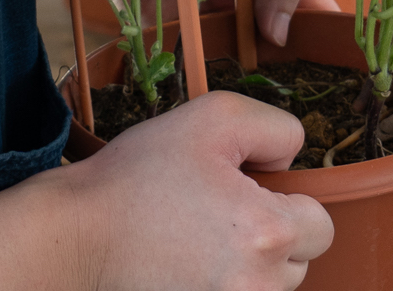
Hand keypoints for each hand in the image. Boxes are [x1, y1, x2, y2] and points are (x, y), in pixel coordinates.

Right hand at [50, 90, 334, 290]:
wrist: (73, 239)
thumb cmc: (136, 179)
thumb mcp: (210, 118)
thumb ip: (274, 128)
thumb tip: (291, 160)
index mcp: (268, 233)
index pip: (319, 224)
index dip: (285, 200)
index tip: (242, 192)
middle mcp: (258, 286)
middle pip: (297, 263)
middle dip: (268, 237)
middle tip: (213, 214)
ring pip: (266, 289)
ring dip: (246, 268)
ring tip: (193, 241)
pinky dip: (217, 285)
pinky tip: (183, 268)